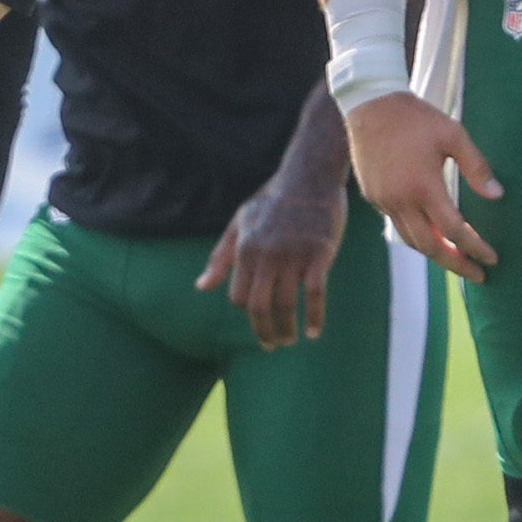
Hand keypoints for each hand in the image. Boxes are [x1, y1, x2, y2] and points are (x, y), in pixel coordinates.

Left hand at [198, 179, 347, 348]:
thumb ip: (220, 257)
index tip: (258, 321)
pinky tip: (314, 332)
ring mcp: (293, 255)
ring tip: (290, 340)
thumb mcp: (239, 224)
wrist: (309, 176)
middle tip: (272, 345)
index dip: (247, 312)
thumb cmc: (272, 201)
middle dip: (264, 331)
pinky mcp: (320, 253)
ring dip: (287, 329)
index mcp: (245, 249)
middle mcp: (266, 254)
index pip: (238, 295)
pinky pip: (315, 293)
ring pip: (286, 304)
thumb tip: (201, 287)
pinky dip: (315, 317)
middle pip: (259, 306)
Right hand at [346, 91, 500, 282]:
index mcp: (424, 186)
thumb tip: (497, 196)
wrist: (370, 105)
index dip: (475, 248)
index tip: (491, 259)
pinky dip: (417, 234)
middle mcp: (401, 200)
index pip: (454, 230)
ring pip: (411, 240)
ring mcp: (383, 200)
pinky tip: (431, 233)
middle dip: (456, 265)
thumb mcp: (453, 135)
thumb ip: (477, 167)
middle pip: (430, 247)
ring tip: (455, 260)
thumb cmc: (416, 118)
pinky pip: (397, 224)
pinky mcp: (373, 197)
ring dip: (435, 254)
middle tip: (477, 276)